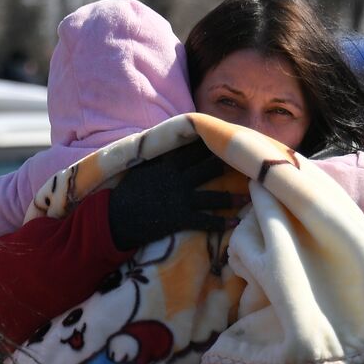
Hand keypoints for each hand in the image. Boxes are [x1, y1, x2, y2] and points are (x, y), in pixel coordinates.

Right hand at [107, 139, 243, 250]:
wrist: (114, 218)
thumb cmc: (125, 193)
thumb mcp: (139, 169)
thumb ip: (155, 159)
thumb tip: (165, 147)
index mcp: (167, 164)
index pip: (194, 149)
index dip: (213, 144)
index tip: (230, 139)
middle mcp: (178, 179)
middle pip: (209, 167)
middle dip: (229, 164)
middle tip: (249, 162)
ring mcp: (180, 199)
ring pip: (214, 196)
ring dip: (233, 197)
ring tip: (249, 197)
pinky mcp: (179, 218)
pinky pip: (206, 221)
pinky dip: (221, 223)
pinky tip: (234, 224)